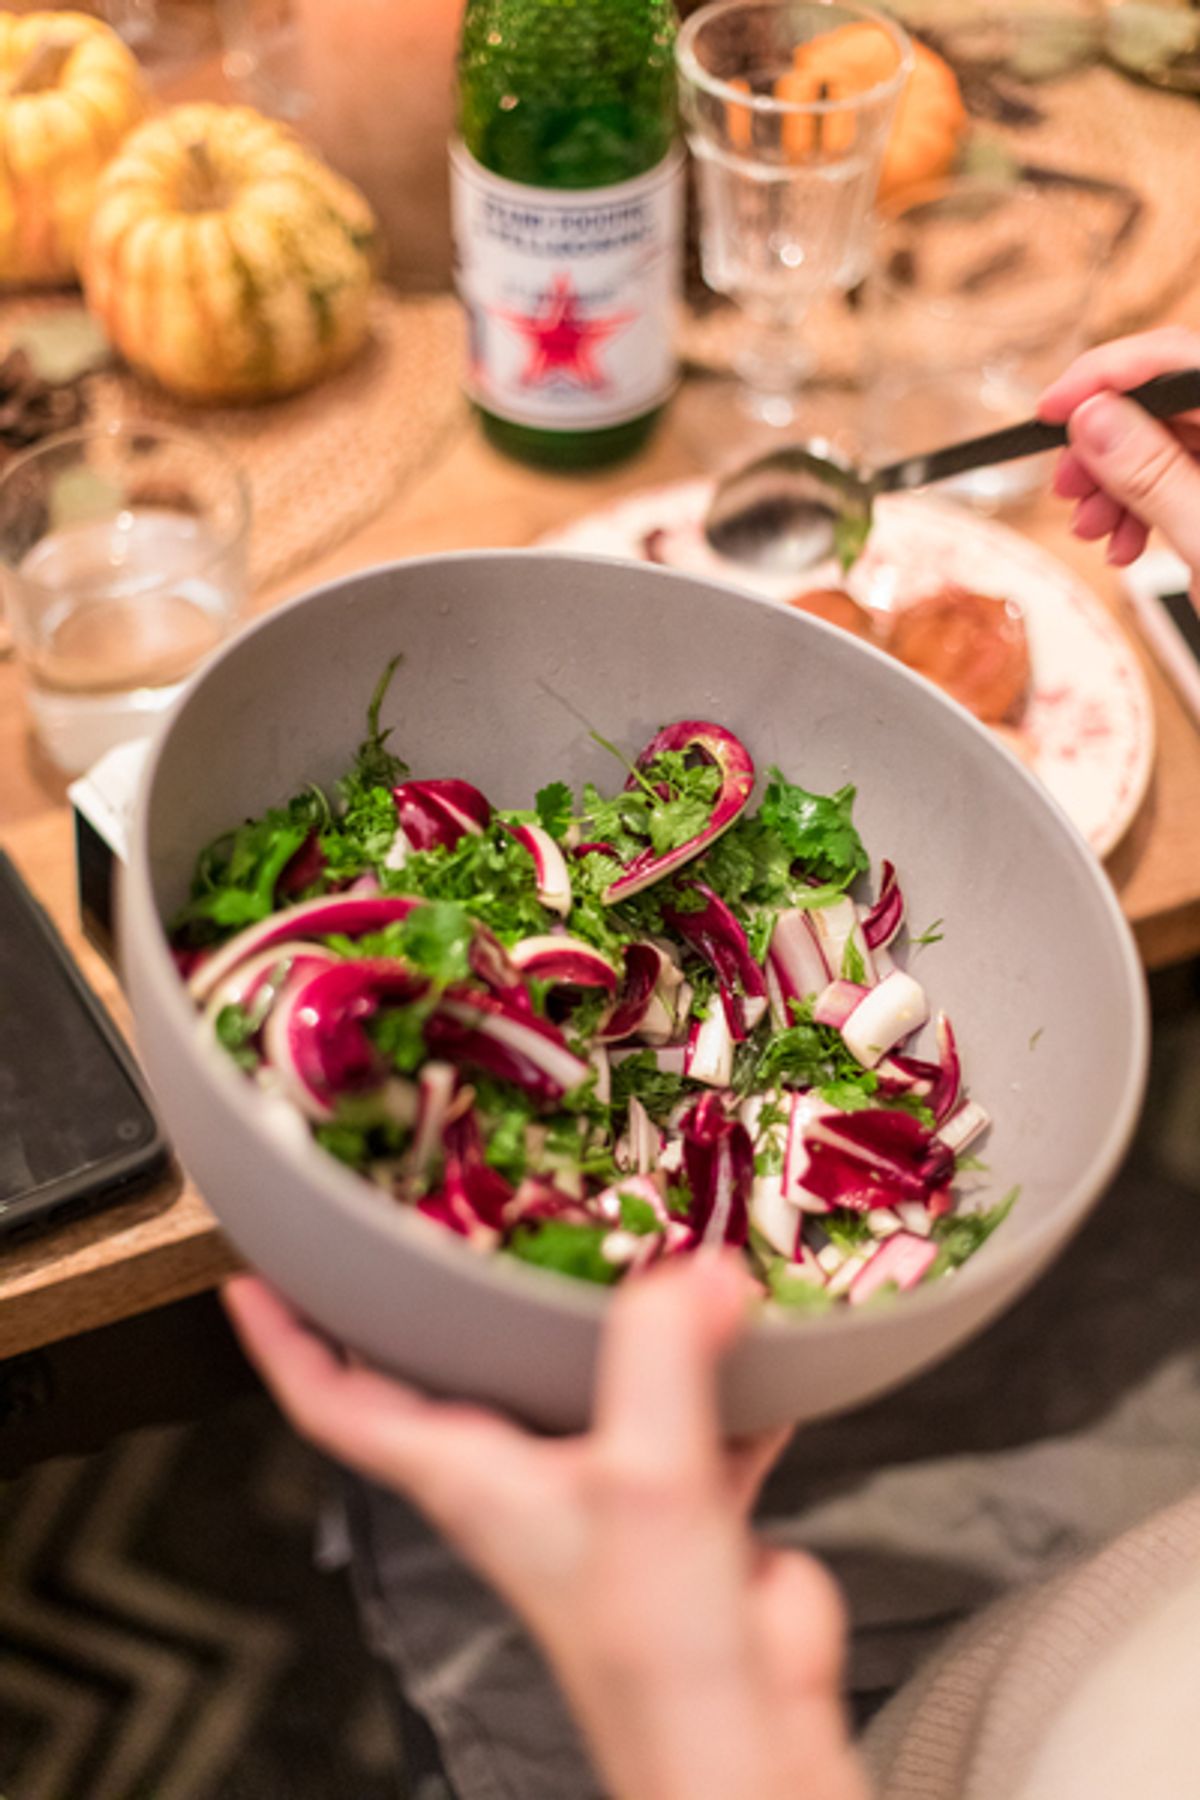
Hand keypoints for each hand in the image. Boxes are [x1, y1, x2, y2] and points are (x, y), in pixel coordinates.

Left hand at [225, 1257, 866, 1799]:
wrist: (738, 1732)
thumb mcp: (644, 1472)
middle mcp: (517, 1474)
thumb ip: (661, 1352)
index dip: (283, 1338)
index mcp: (465, 1472)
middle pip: (455, 1369)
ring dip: (602, 1320)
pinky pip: (691, 1410)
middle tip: (457, 1209)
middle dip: (447, 1294)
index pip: (334, 1400)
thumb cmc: (650, 1647)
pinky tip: (755, 1339)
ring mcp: (599, 1485)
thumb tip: (698, 1272)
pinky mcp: (679, 1502)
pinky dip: (719, 1375)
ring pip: (580, 1379)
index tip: (249, 1279)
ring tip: (622, 1243)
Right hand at [1038, 327, 1199, 593]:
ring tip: (1093, 528)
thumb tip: (1096, 418)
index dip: (1108, 375)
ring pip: (1171, 441)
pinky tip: (1126, 542)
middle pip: (1172, 400)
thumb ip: (1154, 475)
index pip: (1181, 360)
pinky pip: (1184, 477)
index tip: (1054, 409)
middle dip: (1106, 440)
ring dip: (1118, 482)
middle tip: (1068, 485)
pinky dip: (1143, 505)